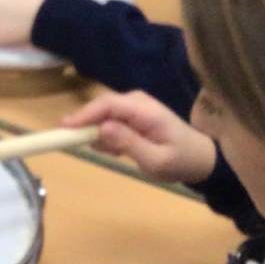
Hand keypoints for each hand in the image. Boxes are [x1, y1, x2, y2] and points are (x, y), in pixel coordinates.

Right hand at [64, 92, 216, 184]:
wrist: (200, 158)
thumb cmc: (180, 161)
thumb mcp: (155, 160)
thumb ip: (129, 143)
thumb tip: (101, 129)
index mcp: (145, 111)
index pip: (108, 105)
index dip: (84, 114)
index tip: (64, 128)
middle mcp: (138, 102)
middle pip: (101, 107)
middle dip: (84, 124)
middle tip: (71, 143)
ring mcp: (134, 107)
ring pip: (103, 114)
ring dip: (98, 133)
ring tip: (115, 154)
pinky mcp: (132, 114)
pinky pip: (109, 120)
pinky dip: (106, 136)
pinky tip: (119, 151)